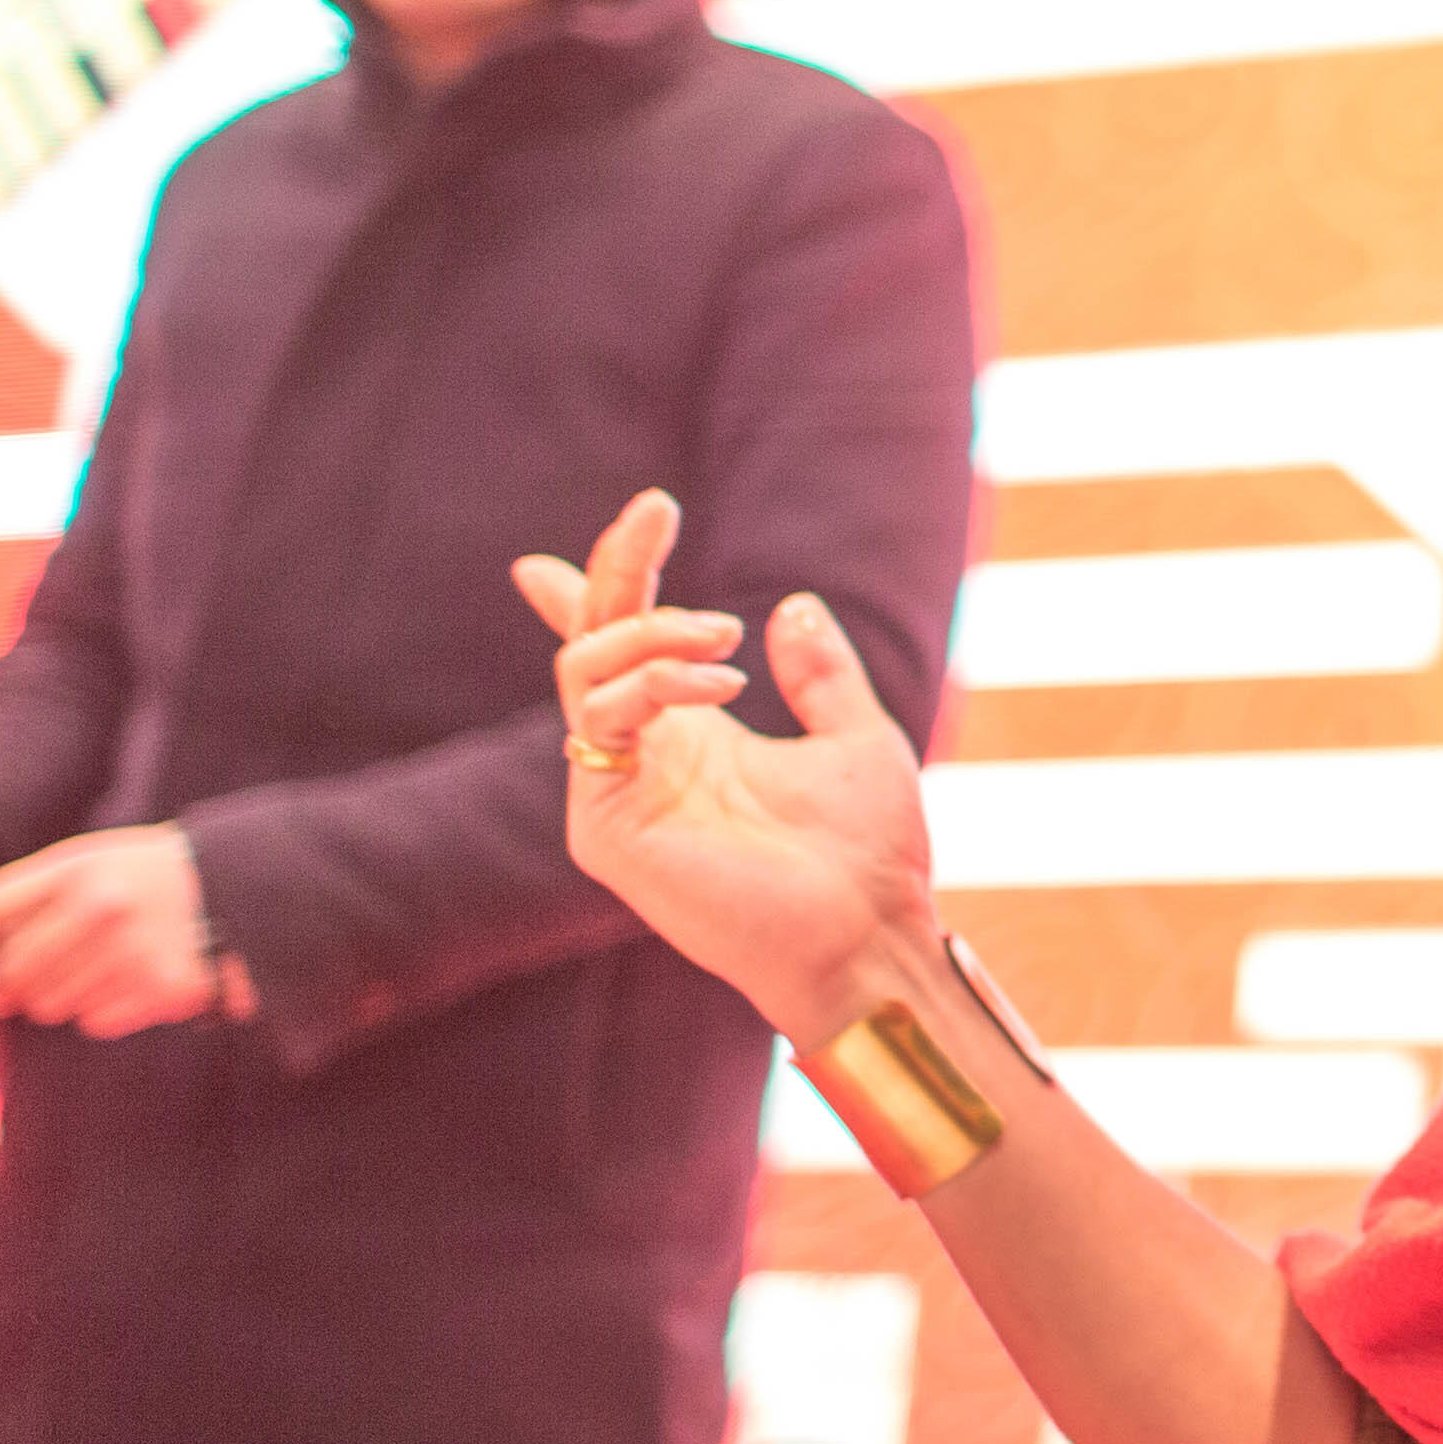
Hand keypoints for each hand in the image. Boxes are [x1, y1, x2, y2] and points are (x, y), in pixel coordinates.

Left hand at [0, 825, 240, 1036]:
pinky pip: (95, 1022)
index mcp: (77, 868)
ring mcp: (132, 952)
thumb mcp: (92, 861)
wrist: (247, 887)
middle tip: (50, 968)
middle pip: (10, 974)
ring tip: (105, 966)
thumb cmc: (148, 878)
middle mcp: (101, 908)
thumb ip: (26, 898)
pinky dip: (107, 1010)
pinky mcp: (162, 990)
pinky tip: (135, 980)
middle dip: (19, 982)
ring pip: (50, 1005)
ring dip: (67, 995)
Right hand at [514, 488, 929, 1046]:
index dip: (593, 592)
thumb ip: (819, 675)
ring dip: (650, 628)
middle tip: (655, 507)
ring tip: (723, 636)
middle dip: (613, 566)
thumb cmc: (867, 855)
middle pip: (593, 641)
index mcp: (693, 737)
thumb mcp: (856, 738)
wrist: (868, 936)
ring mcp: (617, 793)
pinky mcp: (605, 828)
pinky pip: (597, 723)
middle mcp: (645, 759)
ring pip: (585, 670)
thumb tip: (792, 604)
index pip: (622, 651)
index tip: (574, 541)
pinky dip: (652, 682)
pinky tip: (718, 683)